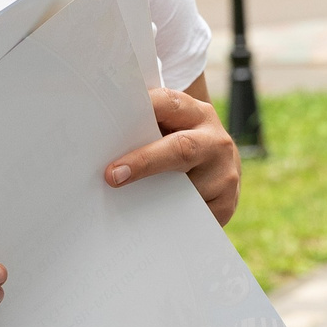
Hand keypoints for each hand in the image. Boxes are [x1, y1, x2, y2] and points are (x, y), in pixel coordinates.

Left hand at [107, 87, 239, 225]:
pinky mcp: (226, 203)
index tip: (113, 131)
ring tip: (127, 205)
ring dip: (156, 198)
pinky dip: (171, 219)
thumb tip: (100, 140)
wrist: (219, 164)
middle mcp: (215, 141)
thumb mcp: (169, 126)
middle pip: (182, 148)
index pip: (168, 105)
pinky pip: (195, 215)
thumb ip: (145, 126)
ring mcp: (225, 173)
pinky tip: (152, 222)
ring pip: (188, 188)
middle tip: (112, 176)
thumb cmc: (180, 142)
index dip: (140, 115)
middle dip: (145, 161)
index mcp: (196, 113)